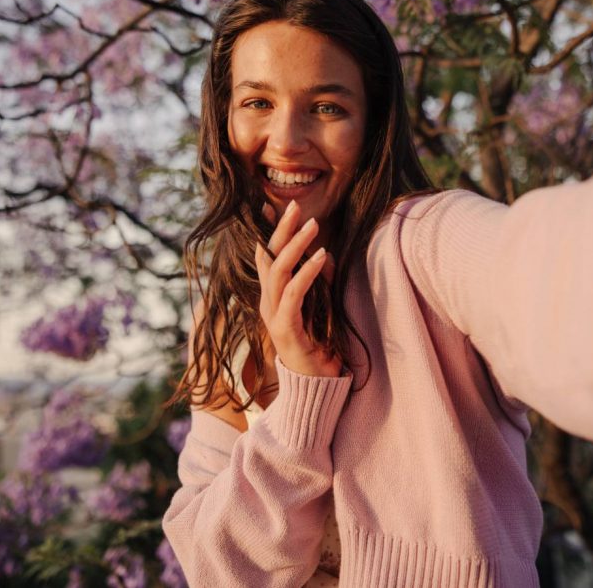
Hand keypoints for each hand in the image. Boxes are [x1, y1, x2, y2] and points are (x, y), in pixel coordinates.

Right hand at [254, 200, 341, 376]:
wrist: (313, 386)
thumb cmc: (318, 347)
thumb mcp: (320, 307)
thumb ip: (318, 283)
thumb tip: (326, 254)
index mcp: (272, 297)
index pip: (267, 258)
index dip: (272, 232)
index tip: (279, 207)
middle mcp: (267, 303)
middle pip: (268, 258)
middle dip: (281, 230)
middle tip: (296, 206)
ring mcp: (273, 315)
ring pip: (277, 271)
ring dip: (296, 245)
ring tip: (314, 225)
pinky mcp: (284, 328)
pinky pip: (293, 294)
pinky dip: (307, 273)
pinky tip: (321, 257)